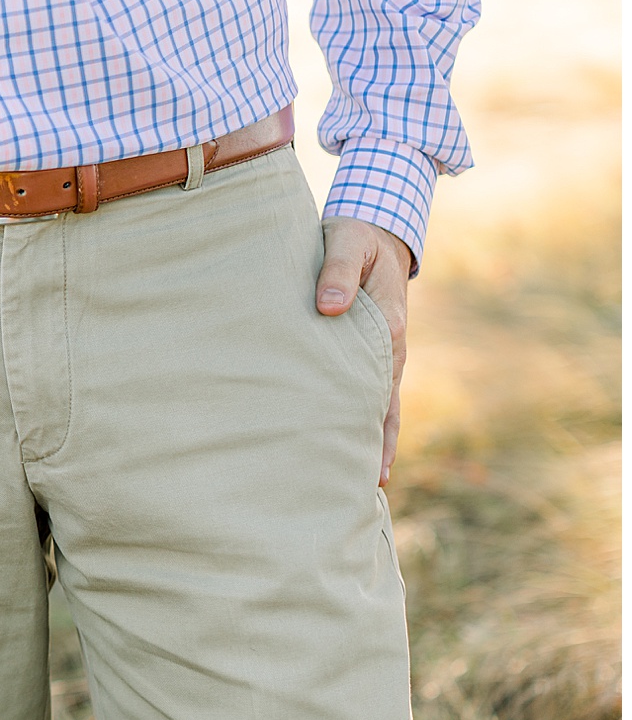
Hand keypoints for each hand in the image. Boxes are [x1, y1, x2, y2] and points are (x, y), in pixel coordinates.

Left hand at [315, 217, 411, 486]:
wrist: (372, 228)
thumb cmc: (352, 236)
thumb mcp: (344, 244)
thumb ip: (335, 274)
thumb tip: (328, 311)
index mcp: (387, 328)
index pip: (379, 389)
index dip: (371, 427)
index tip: (362, 464)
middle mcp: (391, 348)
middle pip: (384, 408)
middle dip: (372, 448)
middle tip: (357, 492)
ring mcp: (383, 352)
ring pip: (380, 406)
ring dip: (372, 441)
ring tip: (361, 485)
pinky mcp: (370, 350)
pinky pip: (371, 391)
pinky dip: (367, 420)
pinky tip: (354, 447)